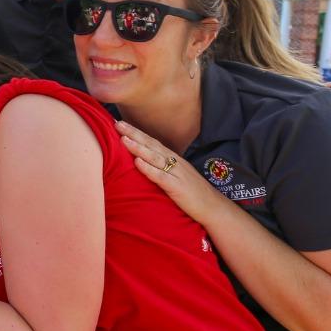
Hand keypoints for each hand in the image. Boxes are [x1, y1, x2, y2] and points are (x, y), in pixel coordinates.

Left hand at [114, 120, 228, 222]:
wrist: (213, 206)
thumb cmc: (192, 192)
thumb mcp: (176, 176)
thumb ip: (162, 168)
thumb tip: (142, 162)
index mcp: (173, 158)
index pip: (152, 142)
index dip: (136, 132)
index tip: (120, 124)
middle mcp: (175, 162)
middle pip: (151, 145)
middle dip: (133, 134)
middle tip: (117, 124)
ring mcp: (177, 173)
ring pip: (154, 157)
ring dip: (138, 147)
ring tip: (123, 139)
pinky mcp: (177, 187)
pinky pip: (161, 176)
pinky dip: (148, 168)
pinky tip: (137, 162)